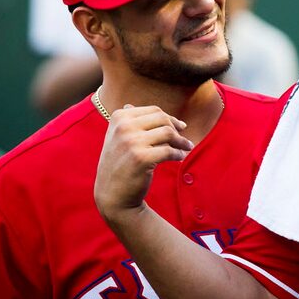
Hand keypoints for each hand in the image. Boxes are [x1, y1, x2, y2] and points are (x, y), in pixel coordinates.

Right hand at [94, 105, 192, 224]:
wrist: (112, 194)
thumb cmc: (119, 164)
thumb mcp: (117, 138)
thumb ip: (126, 121)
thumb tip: (131, 104)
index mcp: (119, 118)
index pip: (154, 111)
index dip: (170, 119)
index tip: (180, 127)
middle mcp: (123, 127)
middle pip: (162, 119)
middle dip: (177, 128)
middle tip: (184, 139)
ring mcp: (131, 142)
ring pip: (168, 133)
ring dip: (181, 141)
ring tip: (186, 148)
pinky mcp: (141, 158)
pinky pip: (169, 150)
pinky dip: (178, 153)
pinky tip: (180, 157)